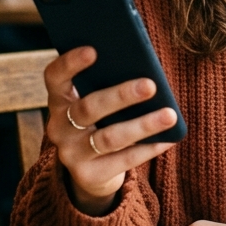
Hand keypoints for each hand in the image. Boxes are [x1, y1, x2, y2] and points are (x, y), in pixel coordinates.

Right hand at [44, 47, 177, 215]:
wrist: (91, 171)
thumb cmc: (102, 121)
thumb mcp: (96, 101)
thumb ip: (107, 83)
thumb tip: (143, 66)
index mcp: (59, 99)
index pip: (55, 77)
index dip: (70, 63)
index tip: (93, 50)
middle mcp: (59, 127)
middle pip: (88, 107)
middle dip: (121, 95)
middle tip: (150, 85)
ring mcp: (71, 154)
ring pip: (109, 138)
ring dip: (143, 125)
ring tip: (169, 115)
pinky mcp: (88, 176)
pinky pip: (123, 161)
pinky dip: (148, 148)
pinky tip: (169, 138)